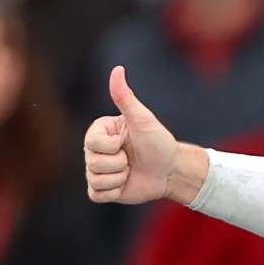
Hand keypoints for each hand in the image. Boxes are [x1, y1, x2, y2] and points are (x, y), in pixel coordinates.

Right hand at [86, 67, 193, 206]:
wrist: (171, 170)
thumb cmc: (158, 142)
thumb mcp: (142, 119)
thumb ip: (125, 97)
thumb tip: (117, 69)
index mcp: (99, 132)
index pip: (92, 143)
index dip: (113, 147)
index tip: (126, 143)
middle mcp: (94, 150)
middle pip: (93, 162)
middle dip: (119, 164)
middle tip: (132, 159)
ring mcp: (97, 170)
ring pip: (96, 179)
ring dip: (119, 178)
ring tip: (130, 171)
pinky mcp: (103, 190)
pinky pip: (96, 194)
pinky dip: (114, 192)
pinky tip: (125, 184)